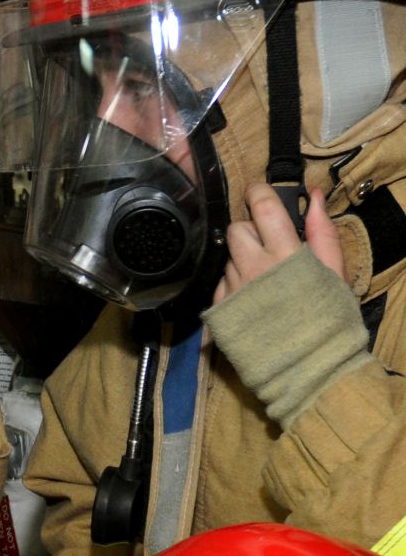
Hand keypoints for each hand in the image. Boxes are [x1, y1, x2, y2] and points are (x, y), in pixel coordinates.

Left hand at [213, 183, 344, 304]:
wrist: (303, 365)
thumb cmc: (325, 317)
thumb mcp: (335, 274)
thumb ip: (323, 234)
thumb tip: (315, 197)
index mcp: (284, 257)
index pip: (264, 208)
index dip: (259, 192)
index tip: (258, 190)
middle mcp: (252, 269)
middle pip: (237, 229)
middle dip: (251, 231)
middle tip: (271, 247)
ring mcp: (233, 289)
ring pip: (229, 257)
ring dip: (243, 260)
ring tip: (266, 280)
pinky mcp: (220, 306)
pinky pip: (221, 282)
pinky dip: (235, 283)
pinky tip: (254, 296)